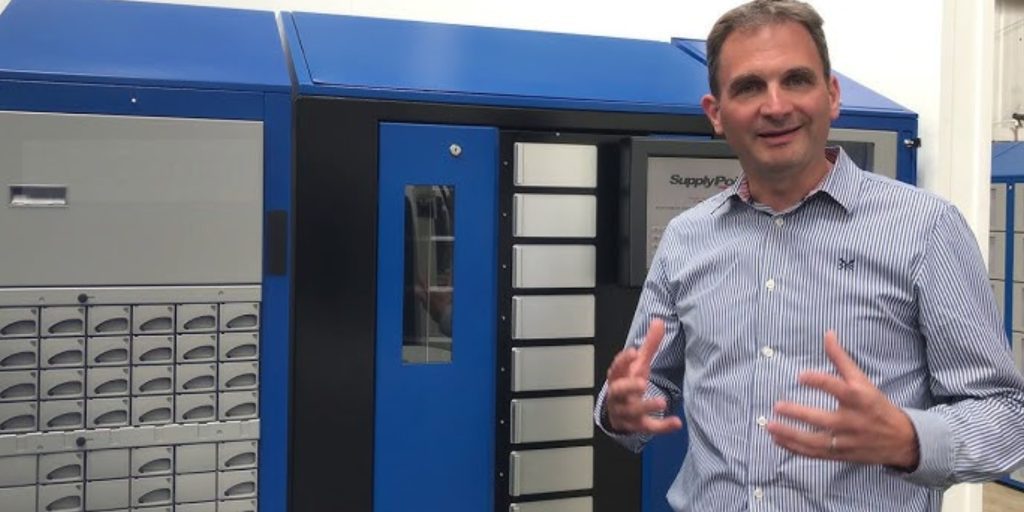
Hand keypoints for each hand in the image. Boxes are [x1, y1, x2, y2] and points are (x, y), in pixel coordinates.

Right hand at [605, 318, 683, 433]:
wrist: (618, 413)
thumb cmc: (629, 383)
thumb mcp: (638, 364)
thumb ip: (649, 345)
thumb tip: (659, 320)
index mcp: (618, 377)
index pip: (616, 367)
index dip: (623, 360)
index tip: (633, 351)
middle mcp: (618, 395)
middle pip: (618, 390)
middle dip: (629, 386)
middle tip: (642, 382)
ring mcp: (626, 411)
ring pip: (633, 411)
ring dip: (646, 406)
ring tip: (662, 401)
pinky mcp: (637, 426)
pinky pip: (648, 427)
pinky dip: (662, 426)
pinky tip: (676, 422)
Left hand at [766, 331, 919, 468]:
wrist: (900, 440)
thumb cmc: (876, 405)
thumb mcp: (862, 380)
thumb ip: (841, 358)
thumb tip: (828, 333)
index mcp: (857, 399)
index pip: (836, 388)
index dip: (818, 381)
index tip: (801, 376)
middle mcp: (851, 421)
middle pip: (822, 419)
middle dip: (798, 414)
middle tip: (777, 406)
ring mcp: (844, 441)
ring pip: (814, 441)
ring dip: (790, 435)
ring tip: (770, 426)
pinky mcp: (839, 455)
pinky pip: (814, 453)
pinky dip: (794, 449)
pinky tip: (777, 440)